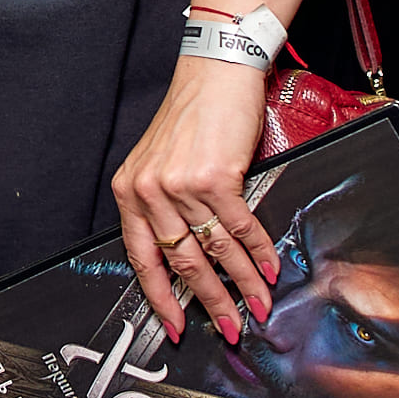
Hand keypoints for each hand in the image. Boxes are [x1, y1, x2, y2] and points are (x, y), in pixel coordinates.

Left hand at [113, 53, 277, 343]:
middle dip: (209, 302)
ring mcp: (181, 185)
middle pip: (182, 262)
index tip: (173, 324)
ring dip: (242, 284)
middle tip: (228, 327)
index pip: (140, 257)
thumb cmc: (193, 114)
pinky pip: (240, 228)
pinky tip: (268, 269)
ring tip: (257, 306)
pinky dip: (258, 253)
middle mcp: (150, 190)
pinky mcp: (216, 177)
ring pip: (215, 250)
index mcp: (130, 190)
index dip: (159, 297)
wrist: (216, 69)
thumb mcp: (162, 162)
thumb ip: (166, 206)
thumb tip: (191, 255)